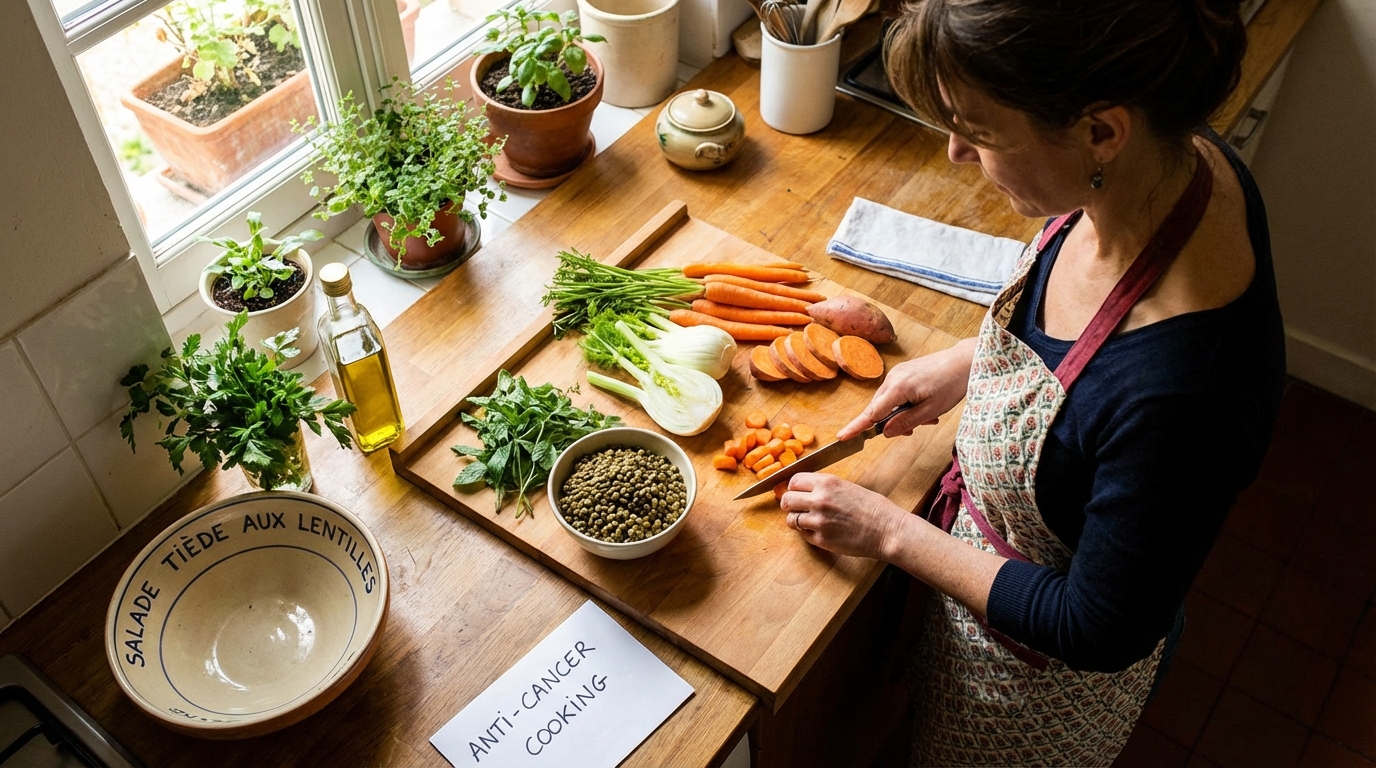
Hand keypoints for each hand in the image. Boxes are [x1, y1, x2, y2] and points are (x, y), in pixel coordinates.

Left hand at [780, 473, 907, 559]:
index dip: (793, 487)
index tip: (796, 492)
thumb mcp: (847, 486)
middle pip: (786, 499)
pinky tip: (820, 531)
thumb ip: (824, 487)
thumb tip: (803, 490)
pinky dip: (808, 534)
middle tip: (796, 508)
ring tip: (809, 521)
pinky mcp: (821, 540)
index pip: (794, 481)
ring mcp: (819, 521)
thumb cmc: (873, 507)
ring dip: (797, 521)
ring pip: (791, 520)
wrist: (887, 529)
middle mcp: (820, 500)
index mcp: (827, 483)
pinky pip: (803, 535)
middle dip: (789, 504)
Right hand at [836, 337, 975, 439]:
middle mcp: (892, 378)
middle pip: (879, 409)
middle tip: (914, 429)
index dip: (856, 427)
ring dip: (902, 414)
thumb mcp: (930, 410)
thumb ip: (906, 422)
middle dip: (892, 423)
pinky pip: (896, 393)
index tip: (842, 437)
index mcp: (898, 388)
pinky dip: (905, 404)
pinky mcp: (903, 372)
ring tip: (928, 417)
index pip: (871, 413)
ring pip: (888, 402)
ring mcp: (897, 373)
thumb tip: (884, 432)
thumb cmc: (951, 385)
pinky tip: (924, 406)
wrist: (964, 362)